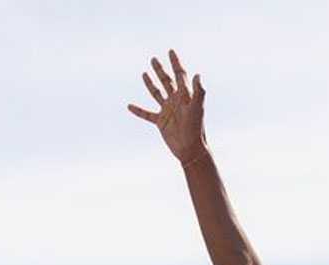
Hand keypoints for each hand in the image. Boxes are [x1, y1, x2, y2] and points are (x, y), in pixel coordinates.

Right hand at [128, 49, 207, 163]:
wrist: (190, 148)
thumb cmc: (196, 128)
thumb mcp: (197, 108)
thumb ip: (198, 91)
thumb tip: (197, 74)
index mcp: (185, 95)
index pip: (180, 75)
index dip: (176, 63)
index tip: (171, 51)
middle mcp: (176, 101)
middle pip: (167, 81)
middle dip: (161, 70)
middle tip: (154, 58)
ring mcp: (168, 111)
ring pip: (157, 94)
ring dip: (151, 83)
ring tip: (144, 72)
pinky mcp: (161, 121)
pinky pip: (147, 114)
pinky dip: (138, 110)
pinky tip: (129, 106)